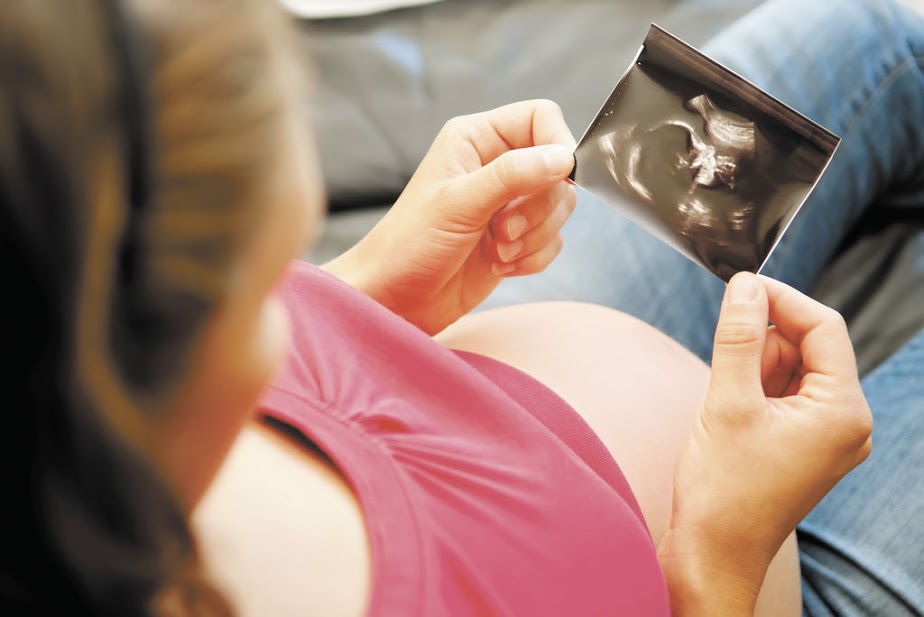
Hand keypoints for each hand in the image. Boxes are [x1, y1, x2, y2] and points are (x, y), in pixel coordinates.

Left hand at [323, 100, 576, 333]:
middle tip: (503, 230)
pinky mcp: (515, 239)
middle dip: (539, 207)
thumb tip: (563, 157)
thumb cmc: (409, 245)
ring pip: (559, 208)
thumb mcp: (459, 204)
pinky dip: (533, 258)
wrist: (395, 299)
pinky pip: (552, 241)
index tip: (557, 177)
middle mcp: (495, 166)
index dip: (557, 145)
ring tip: (497, 251)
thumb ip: (512, 175)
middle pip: (557, 169)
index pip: (540, 118)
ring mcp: (507, 204)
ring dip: (535, 236)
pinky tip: (500, 266)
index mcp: (476, 139)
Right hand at [658, 272, 871, 615]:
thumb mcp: (726, 400)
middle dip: (763, 343)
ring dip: (755, 368)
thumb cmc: (723, 490)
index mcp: (843, 411)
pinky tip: (733, 414)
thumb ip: (738, 336)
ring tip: (727, 404)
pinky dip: (756, 390)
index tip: (740, 286)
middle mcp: (846, 423)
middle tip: (724, 363)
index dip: (781, 299)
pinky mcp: (805, 445)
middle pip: (808, 347)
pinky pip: (785, 396)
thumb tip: (745, 285)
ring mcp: (827, 436)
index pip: (823, 327)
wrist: (713, 552)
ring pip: (792, 369)